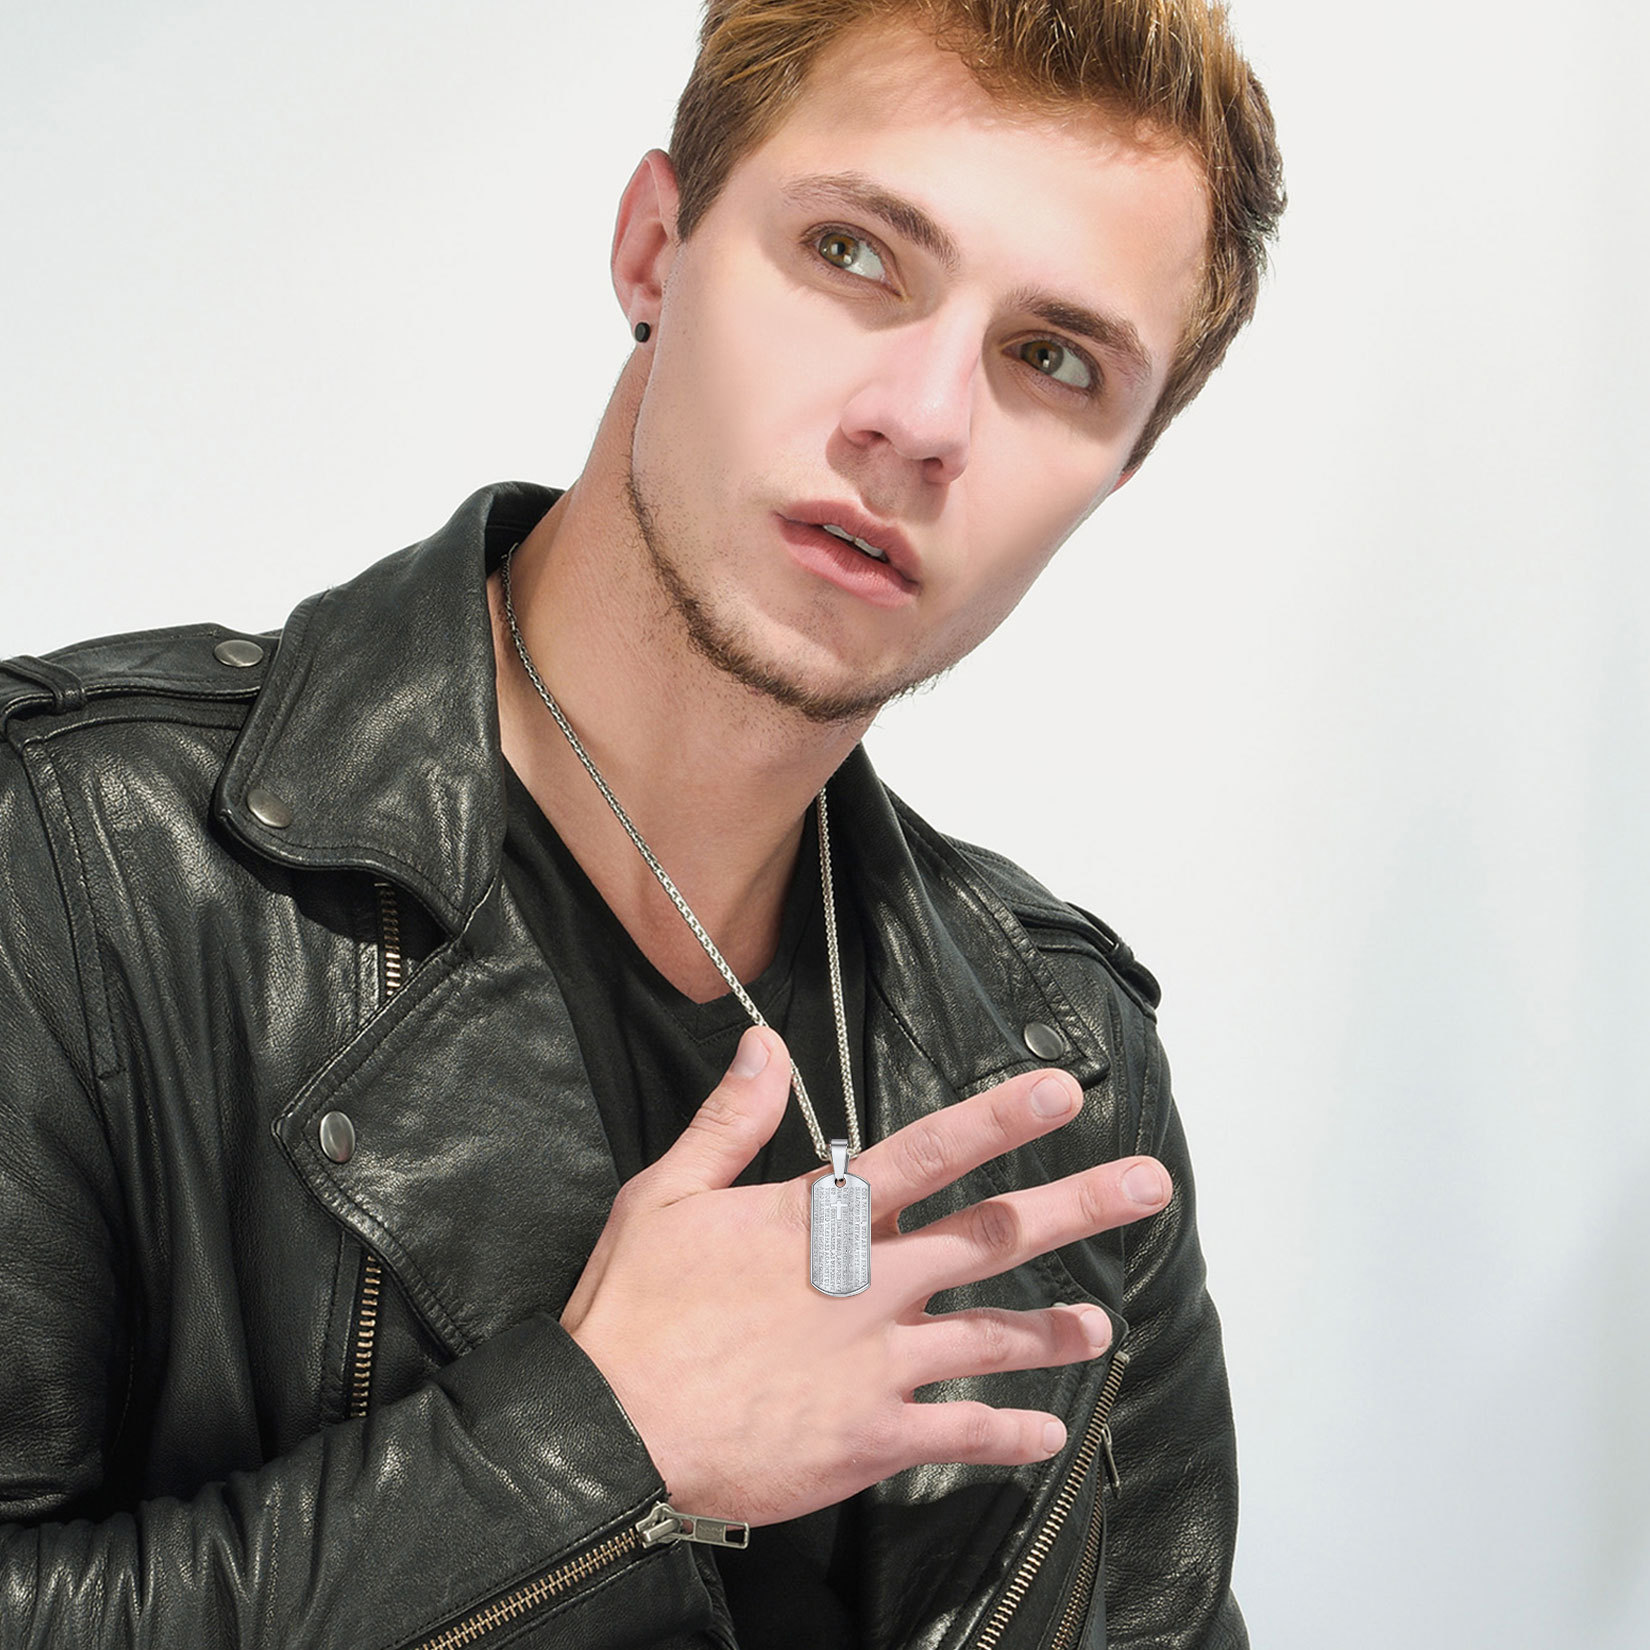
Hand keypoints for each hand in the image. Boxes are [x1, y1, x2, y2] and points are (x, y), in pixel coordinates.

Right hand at [559, 1025, 1170, 1525]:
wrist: (606, 1434)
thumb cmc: (632, 1312)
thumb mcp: (664, 1194)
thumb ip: (730, 1121)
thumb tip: (766, 1045)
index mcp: (821, 1221)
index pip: (927, 1153)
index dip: (999, 1118)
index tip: (1062, 1092)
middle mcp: (868, 1285)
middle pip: (991, 1235)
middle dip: (1076, 1206)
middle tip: (1146, 1186)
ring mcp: (877, 1364)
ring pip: (990, 1337)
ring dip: (1053, 1329)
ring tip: (1103, 1327)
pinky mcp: (871, 1437)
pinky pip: (960, 1434)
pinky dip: (1009, 1434)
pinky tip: (1049, 1434)